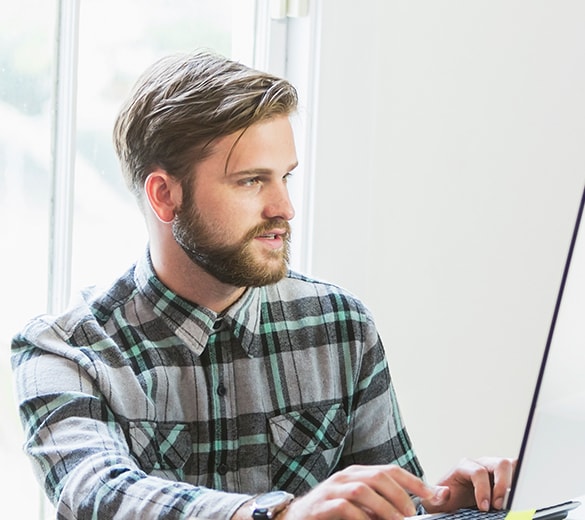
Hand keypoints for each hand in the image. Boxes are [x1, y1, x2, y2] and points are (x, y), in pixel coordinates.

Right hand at [277, 464, 448, 519]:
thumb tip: (411, 512)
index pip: (390, 470)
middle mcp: (347, 476)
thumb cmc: (331, 513)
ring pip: (363, 490)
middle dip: (401, 496)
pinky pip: (345, 508)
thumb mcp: (359, 506)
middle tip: (413, 517)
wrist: (295, 518)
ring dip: (385, 508)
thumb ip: (380, 504)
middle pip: (380, 476)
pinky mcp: (322, 506)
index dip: (415, 482)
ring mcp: (333, 489)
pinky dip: (362, 518)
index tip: (435, 496)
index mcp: (358, 473)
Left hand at [422, 457, 516, 513]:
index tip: (484, 507)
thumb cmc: (445, 500)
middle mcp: (481, 464)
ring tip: (509, 502)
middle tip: (498, 505)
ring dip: (513, 483)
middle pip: (500, 464)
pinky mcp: (503, 477)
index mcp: (464, 467)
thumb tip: (446, 492)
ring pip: (511, 465)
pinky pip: (517, 472)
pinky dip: (520, 481)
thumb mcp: (435, 501)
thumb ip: (436, 496)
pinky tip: (517, 497)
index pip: (479, 471)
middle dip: (502, 485)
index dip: (483, 490)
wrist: (451, 502)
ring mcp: (493, 469)